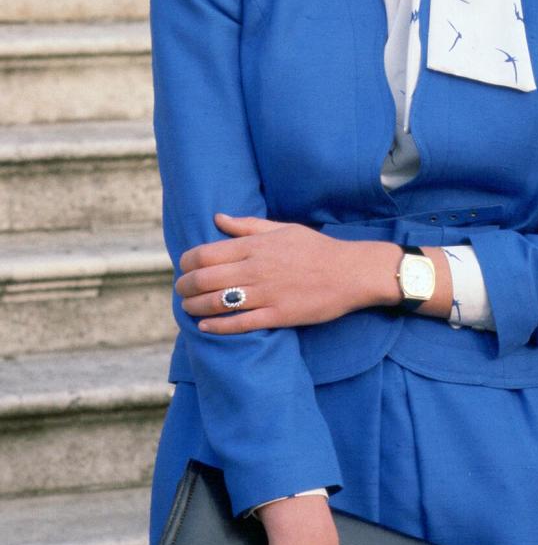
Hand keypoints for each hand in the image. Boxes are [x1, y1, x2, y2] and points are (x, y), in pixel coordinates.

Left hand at [177, 215, 401, 332]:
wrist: (351, 273)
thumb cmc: (317, 249)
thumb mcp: (283, 229)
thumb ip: (247, 225)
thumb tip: (217, 218)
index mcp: (256, 246)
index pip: (205, 254)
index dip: (187, 262)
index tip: (184, 267)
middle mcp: (257, 269)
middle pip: (204, 279)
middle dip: (185, 286)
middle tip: (181, 289)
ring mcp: (266, 294)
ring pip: (216, 303)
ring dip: (194, 306)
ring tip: (187, 307)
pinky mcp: (277, 316)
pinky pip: (238, 324)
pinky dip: (216, 326)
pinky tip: (205, 326)